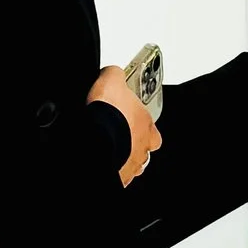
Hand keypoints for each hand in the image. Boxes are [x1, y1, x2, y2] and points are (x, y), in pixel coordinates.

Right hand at [88, 66, 161, 185]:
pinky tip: (102, 155)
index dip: (139, 121)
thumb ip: (116, 75)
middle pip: (142, 146)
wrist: (97, 137)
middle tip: (116, 133)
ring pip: (131, 161)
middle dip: (131, 141)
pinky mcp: (119, 175)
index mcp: (148, 126)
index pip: (150, 127)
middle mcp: (143, 147)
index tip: (128, 116)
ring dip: (122, 155)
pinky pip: (118, 173)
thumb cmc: (109, 112)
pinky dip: (112, 167)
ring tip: (108, 146)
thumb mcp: (112, 79)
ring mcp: (131, 163)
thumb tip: (113, 71)